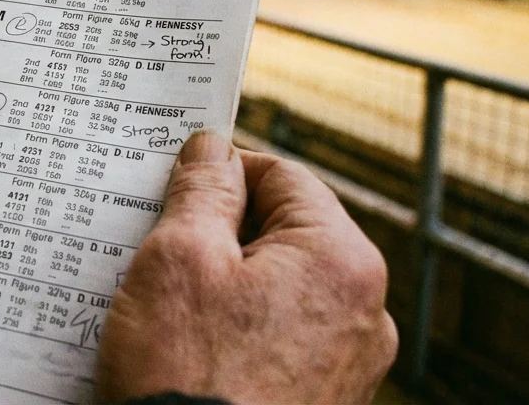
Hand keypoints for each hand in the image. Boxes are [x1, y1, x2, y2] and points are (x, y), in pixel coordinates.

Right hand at [98, 131, 396, 404]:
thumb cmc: (187, 375)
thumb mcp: (179, 259)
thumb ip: (202, 190)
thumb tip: (213, 149)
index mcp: (343, 260)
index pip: (282, 175)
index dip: (222, 173)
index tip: (174, 190)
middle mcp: (366, 312)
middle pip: (286, 234)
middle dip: (222, 235)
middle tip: (161, 251)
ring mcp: (351, 366)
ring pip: (281, 289)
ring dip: (228, 286)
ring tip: (172, 309)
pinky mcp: (327, 402)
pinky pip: (282, 340)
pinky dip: (241, 333)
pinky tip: (194, 350)